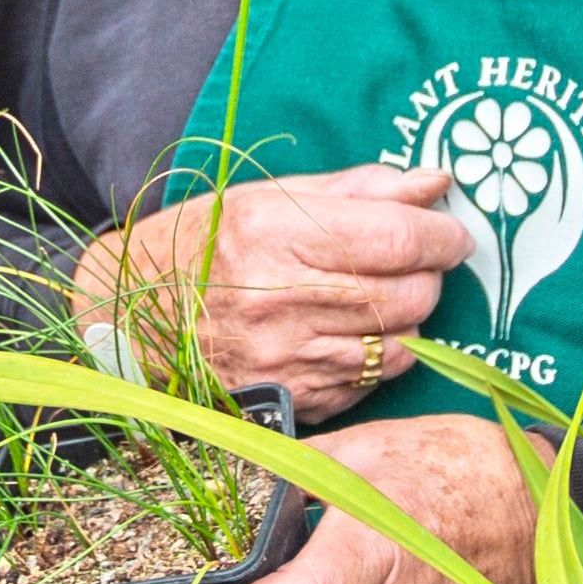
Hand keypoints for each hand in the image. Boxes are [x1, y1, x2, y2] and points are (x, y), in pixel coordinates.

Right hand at [79, 165, 470, 420]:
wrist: (131, 318)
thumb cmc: (203, 244)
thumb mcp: (270, 196)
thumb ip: (360, 190)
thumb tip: (436, 182)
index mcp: (276, 234)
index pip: (398, 239)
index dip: (442, 236)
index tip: (451, 233)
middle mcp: (280, 301)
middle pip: (408, 294)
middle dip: (430, 275)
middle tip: (417, 261)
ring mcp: (285, 359)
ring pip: (399, 344)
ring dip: (408, 317)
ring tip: (381, 296)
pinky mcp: (290, 401)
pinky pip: (372, 382)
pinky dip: (379, 356)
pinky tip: (353, 333)